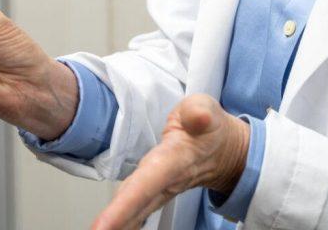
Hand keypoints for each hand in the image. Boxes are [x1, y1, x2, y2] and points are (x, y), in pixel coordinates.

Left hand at [91, 94, 249, 229]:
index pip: (147, 183)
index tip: (104, 226)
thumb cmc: (209, 128)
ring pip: (134, 212)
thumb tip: (199, 118)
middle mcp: (166, 181)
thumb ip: (199, 112)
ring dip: (116, 225)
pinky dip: (121, 222)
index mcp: (175, 159)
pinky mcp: (153, 194)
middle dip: (114, 222)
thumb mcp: (207, 110)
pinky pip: (135, 211)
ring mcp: (159, 191)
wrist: (224, 150)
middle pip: (136, 205)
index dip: (125, 205)